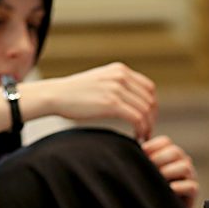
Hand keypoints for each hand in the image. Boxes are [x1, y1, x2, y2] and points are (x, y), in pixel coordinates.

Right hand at [35, 63, 156, 140]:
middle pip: (150, 100)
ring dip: (147, 126)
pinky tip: (137, 137)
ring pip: (145, 110)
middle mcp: (121, 76)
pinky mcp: (111, 103)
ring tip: (143, 136)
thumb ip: (118, 85)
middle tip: (147, 132)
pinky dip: (141, 129)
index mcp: (120, 70)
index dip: (152, 106)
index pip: (149, 88)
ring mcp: (117, 89)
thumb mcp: (101, 81)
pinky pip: (137, 118)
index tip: (148, 120)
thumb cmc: (75, 93)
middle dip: (152, 118)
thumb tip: (132, 99)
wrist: (56, 95)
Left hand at [142, 135, 198, 207]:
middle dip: (159, 159)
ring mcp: (190, 177)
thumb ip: (143, 157)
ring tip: (158, 180)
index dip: (153, 146)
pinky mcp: (193, 192)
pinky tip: (169, 189)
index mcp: (171, 155)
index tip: (142, 153)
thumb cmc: (151, 190)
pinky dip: (179, 187)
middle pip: (175, 151)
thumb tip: (136, 139)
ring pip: (185, 166)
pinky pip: (191, 186)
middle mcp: (182, 163)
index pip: (166, 141)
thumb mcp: (146, 171)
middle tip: (149, 168)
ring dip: (168, 172)